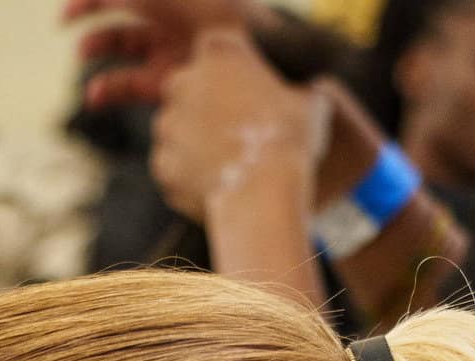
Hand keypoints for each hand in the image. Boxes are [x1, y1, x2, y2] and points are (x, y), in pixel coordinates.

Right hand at [65, 0, 265, 111]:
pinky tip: (93, 94)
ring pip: (120, 45)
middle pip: (117, 7)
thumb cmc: (239, 26)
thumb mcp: (191, 4)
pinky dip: (109, 89)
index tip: (74, 0)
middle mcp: (169, 15)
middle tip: (64, 21)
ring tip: (82, 56)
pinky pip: (130, 84)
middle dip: (87, 11)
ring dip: (97, 48)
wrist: (274, 69)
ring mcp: (167, 49)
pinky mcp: (168, 84)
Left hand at [151, 31, 320, 222]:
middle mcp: (184, 82)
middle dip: (202, 108)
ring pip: (175, 132)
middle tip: (232, 136)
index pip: (216, 52)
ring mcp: (168, 125)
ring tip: (225, 167)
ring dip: (192, 145)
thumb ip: (300, 92)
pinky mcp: (163, 166)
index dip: (232, 77)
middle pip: (185, 89)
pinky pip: (173, 170)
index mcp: (219, 52)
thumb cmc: (290, 142)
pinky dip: (188, 180)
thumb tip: (310, 97)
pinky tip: (215, 190)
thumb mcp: (312, 104)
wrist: (264, 194)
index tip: (249, 99)